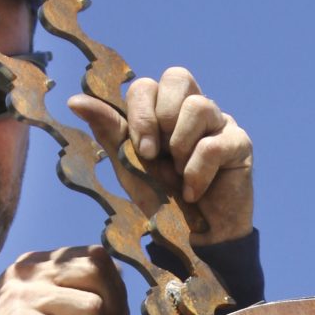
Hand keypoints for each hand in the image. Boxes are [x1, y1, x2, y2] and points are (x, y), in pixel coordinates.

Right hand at [0, 244, 128, 314]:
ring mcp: (23, 297)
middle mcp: (29, 274)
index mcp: (34, 264)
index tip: (118, 312)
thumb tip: (115, 288)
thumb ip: (66, 292)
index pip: (91, 255)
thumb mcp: (34, 306)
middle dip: (112, 306)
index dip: (114, 283)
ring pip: (91, 308)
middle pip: (95, 272)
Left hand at [70, 67, 253, 244]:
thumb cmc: (162, 198)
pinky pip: (214, 144)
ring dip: (180, 148)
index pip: (147, 85)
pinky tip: (193, 193)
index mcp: (165, 111)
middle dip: (160, 117)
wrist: (192, 238)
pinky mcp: (239, 143)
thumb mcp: (130, 165)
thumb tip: (75, 101)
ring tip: (179, 176)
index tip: (141, 150)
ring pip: (199, 106)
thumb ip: (109, 131)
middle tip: (157, 155)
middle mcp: (194, 110)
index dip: (140, 112)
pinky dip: (197, 174)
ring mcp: (220, 123)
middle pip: (178, 76)